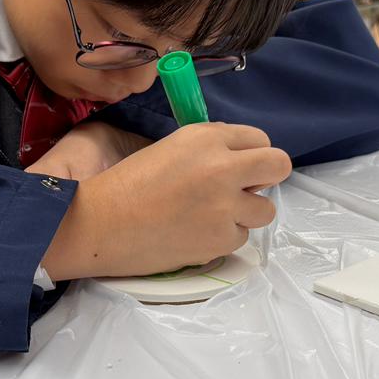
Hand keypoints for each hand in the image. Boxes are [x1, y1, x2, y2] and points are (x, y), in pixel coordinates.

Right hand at [41, 123, 290, 280]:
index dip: (250, 154)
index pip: (260, 139)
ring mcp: (226, 206)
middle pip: (279, 165)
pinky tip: (195, 232)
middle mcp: (223, 167)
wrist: (100, 223)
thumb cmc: (128, 183)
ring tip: (213, 215)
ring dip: (246, 211)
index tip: (237, 165)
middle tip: (246, 187)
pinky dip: (223, 236)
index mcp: (207, 138)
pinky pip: (241, 237)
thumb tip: (242, 158)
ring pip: (265, 209)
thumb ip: (211, 147)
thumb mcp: (172, 147)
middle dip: (268, 175)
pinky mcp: (221, 240)